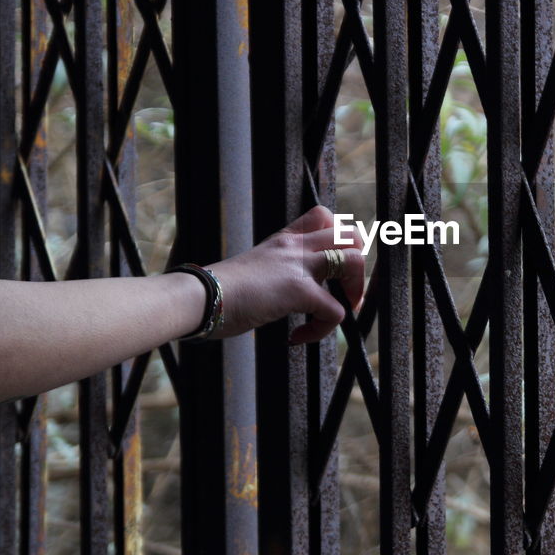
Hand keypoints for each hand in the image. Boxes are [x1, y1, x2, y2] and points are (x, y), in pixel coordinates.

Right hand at [208, 205, 365, 341]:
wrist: (197, 297)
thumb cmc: (214, 292)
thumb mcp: (251, 269)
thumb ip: (272, 271)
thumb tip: (279, 293)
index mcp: (283, 240)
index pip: (323, 217)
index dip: (339, 238)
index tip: (332, 267)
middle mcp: (294, 246)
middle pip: (350, 235)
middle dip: (357, 266)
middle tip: (343, 294)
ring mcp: (298, 266)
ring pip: (353, 261)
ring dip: (353, 292)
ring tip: (330, 315)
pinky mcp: (298, 291)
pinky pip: (335, 310)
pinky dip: (323, 330)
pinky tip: (297, 337)